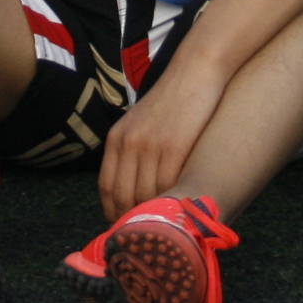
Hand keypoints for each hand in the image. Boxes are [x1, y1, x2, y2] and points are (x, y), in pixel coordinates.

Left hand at [98, 62, 225, 220]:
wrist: (195, 71)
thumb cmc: (173, 101)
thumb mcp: (141, 123)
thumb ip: (133, 152)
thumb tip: (134, 189)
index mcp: (117, 138)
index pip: (107, 188)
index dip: (114, 213)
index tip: (127, 226)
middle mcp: (128, 142)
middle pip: (124, 196)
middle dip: (135, 219)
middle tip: (150, 232)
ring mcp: (150, 144)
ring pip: (146, 194)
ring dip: (156, 212)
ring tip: (168, 223)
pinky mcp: (175, 145)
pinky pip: (168, 183)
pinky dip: (173, 199)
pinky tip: (182, 205)